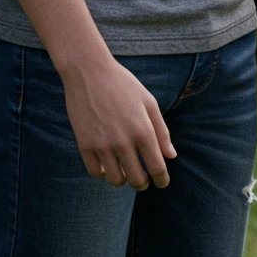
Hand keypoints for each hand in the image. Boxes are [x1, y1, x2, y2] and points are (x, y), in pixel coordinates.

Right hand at [60, 55, 176, 188]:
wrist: (89, 72)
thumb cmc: (123, 85)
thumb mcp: (148, 102)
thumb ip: (161, 131)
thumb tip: (171, 156)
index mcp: (143, 130)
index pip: (157, 167)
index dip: (162, 180)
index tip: (162, 183)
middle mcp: (123, 141)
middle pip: (136, 180)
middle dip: (143, 183)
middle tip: (144, 179)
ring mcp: (103, 145)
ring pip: (116, 180)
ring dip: (123, 179)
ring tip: (126, 170)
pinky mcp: (85, 145)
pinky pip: (95, 173)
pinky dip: (103, 173)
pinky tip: (108, 164)